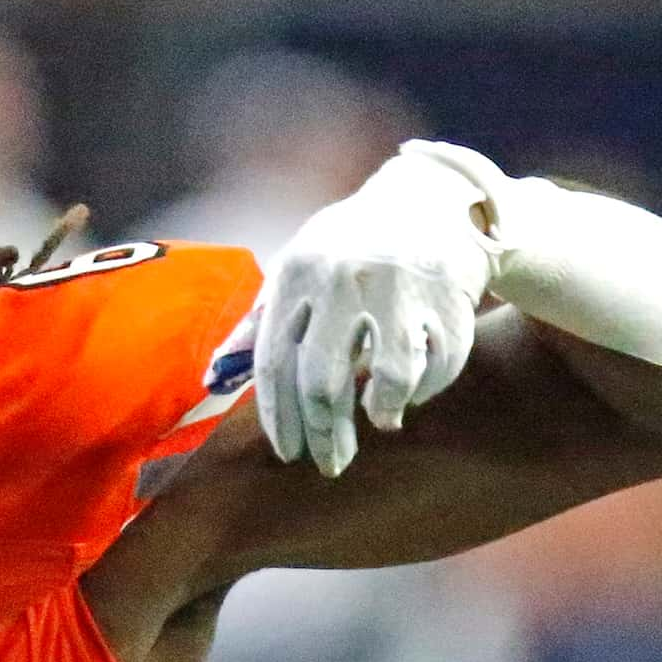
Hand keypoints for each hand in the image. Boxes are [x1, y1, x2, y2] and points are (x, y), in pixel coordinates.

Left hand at [254, 142, 505, 477]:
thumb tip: (214, 377)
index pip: (274, 362)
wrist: (434, 199)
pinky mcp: (448, 295)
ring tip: (378, 421)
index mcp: (298, 272)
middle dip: (324, 432)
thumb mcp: (298, 269)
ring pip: (387, 379)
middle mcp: (344, 278)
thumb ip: (259, 323)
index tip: (288, 453)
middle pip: (323, 380)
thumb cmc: (350, 247)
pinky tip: (410, 393)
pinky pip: (435, 367)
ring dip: (381, 412)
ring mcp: (399, 286)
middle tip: (330, 462)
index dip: (279, 417)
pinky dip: (423, 390)